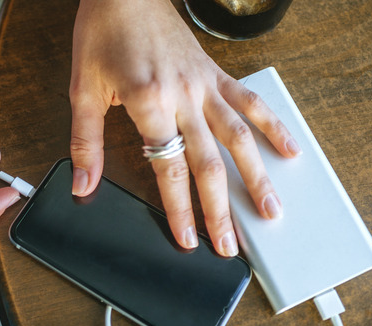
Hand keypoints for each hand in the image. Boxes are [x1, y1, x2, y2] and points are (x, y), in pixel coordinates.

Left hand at [69, 0, 300, 256]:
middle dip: (221, 210)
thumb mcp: (83, 90)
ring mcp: (205, 85)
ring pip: (238, 138)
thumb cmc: (103, 33)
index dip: (180, 209)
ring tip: (271, 211)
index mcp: (148, 101)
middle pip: (209, 163)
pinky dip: (272, 126)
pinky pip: (250, 102)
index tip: (189, 239)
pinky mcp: (216, 73)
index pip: (169, 168)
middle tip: (230, 246)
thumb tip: (83, 185)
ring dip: (256, 177)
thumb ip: (86, 142)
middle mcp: (183, 96)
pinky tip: (289, 151)